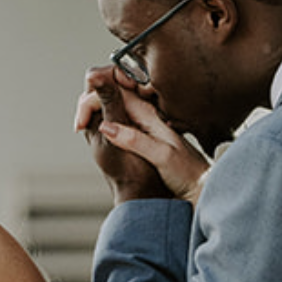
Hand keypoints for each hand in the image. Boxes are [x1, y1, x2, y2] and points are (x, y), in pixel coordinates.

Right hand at [75, 67, 211, 203]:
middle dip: (93, 103)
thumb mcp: (162, 156)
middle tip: (78, 124)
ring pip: (116, 111)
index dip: (95, 99)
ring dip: (98, 113)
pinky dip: (107, 125)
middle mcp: (148, 119)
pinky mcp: (146, 140)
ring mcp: (146, 129)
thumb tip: (106, 127)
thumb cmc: (188, 173)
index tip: (81, 120)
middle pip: (114, 98)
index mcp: (151, 117)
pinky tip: (99, 134)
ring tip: (82, 125)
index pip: (117, 93)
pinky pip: (122, 125)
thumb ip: (136, 140)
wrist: (203, 188)